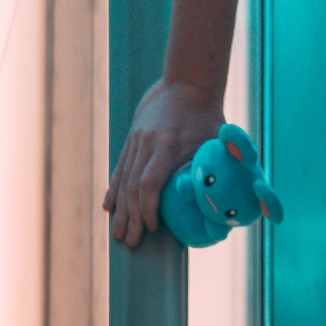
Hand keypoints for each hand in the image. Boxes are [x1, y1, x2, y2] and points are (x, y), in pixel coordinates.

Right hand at [105, 78, 223, 247]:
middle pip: (132, 187)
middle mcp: (147, 143)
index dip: (148, 209)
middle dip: (131, 218)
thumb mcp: (213, 144)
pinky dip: (113, 189)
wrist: (187, 83)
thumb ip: (206, 173)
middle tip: (130, 243)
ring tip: (116, 233)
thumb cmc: (208, 118)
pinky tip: (108, 207)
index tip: (152, 228)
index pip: (150, 184)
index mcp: (167, 146)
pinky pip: (120, 167)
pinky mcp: (132, 138)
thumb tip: (217, 212)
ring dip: (120, 209)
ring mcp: (137, 140)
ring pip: (123, 179)